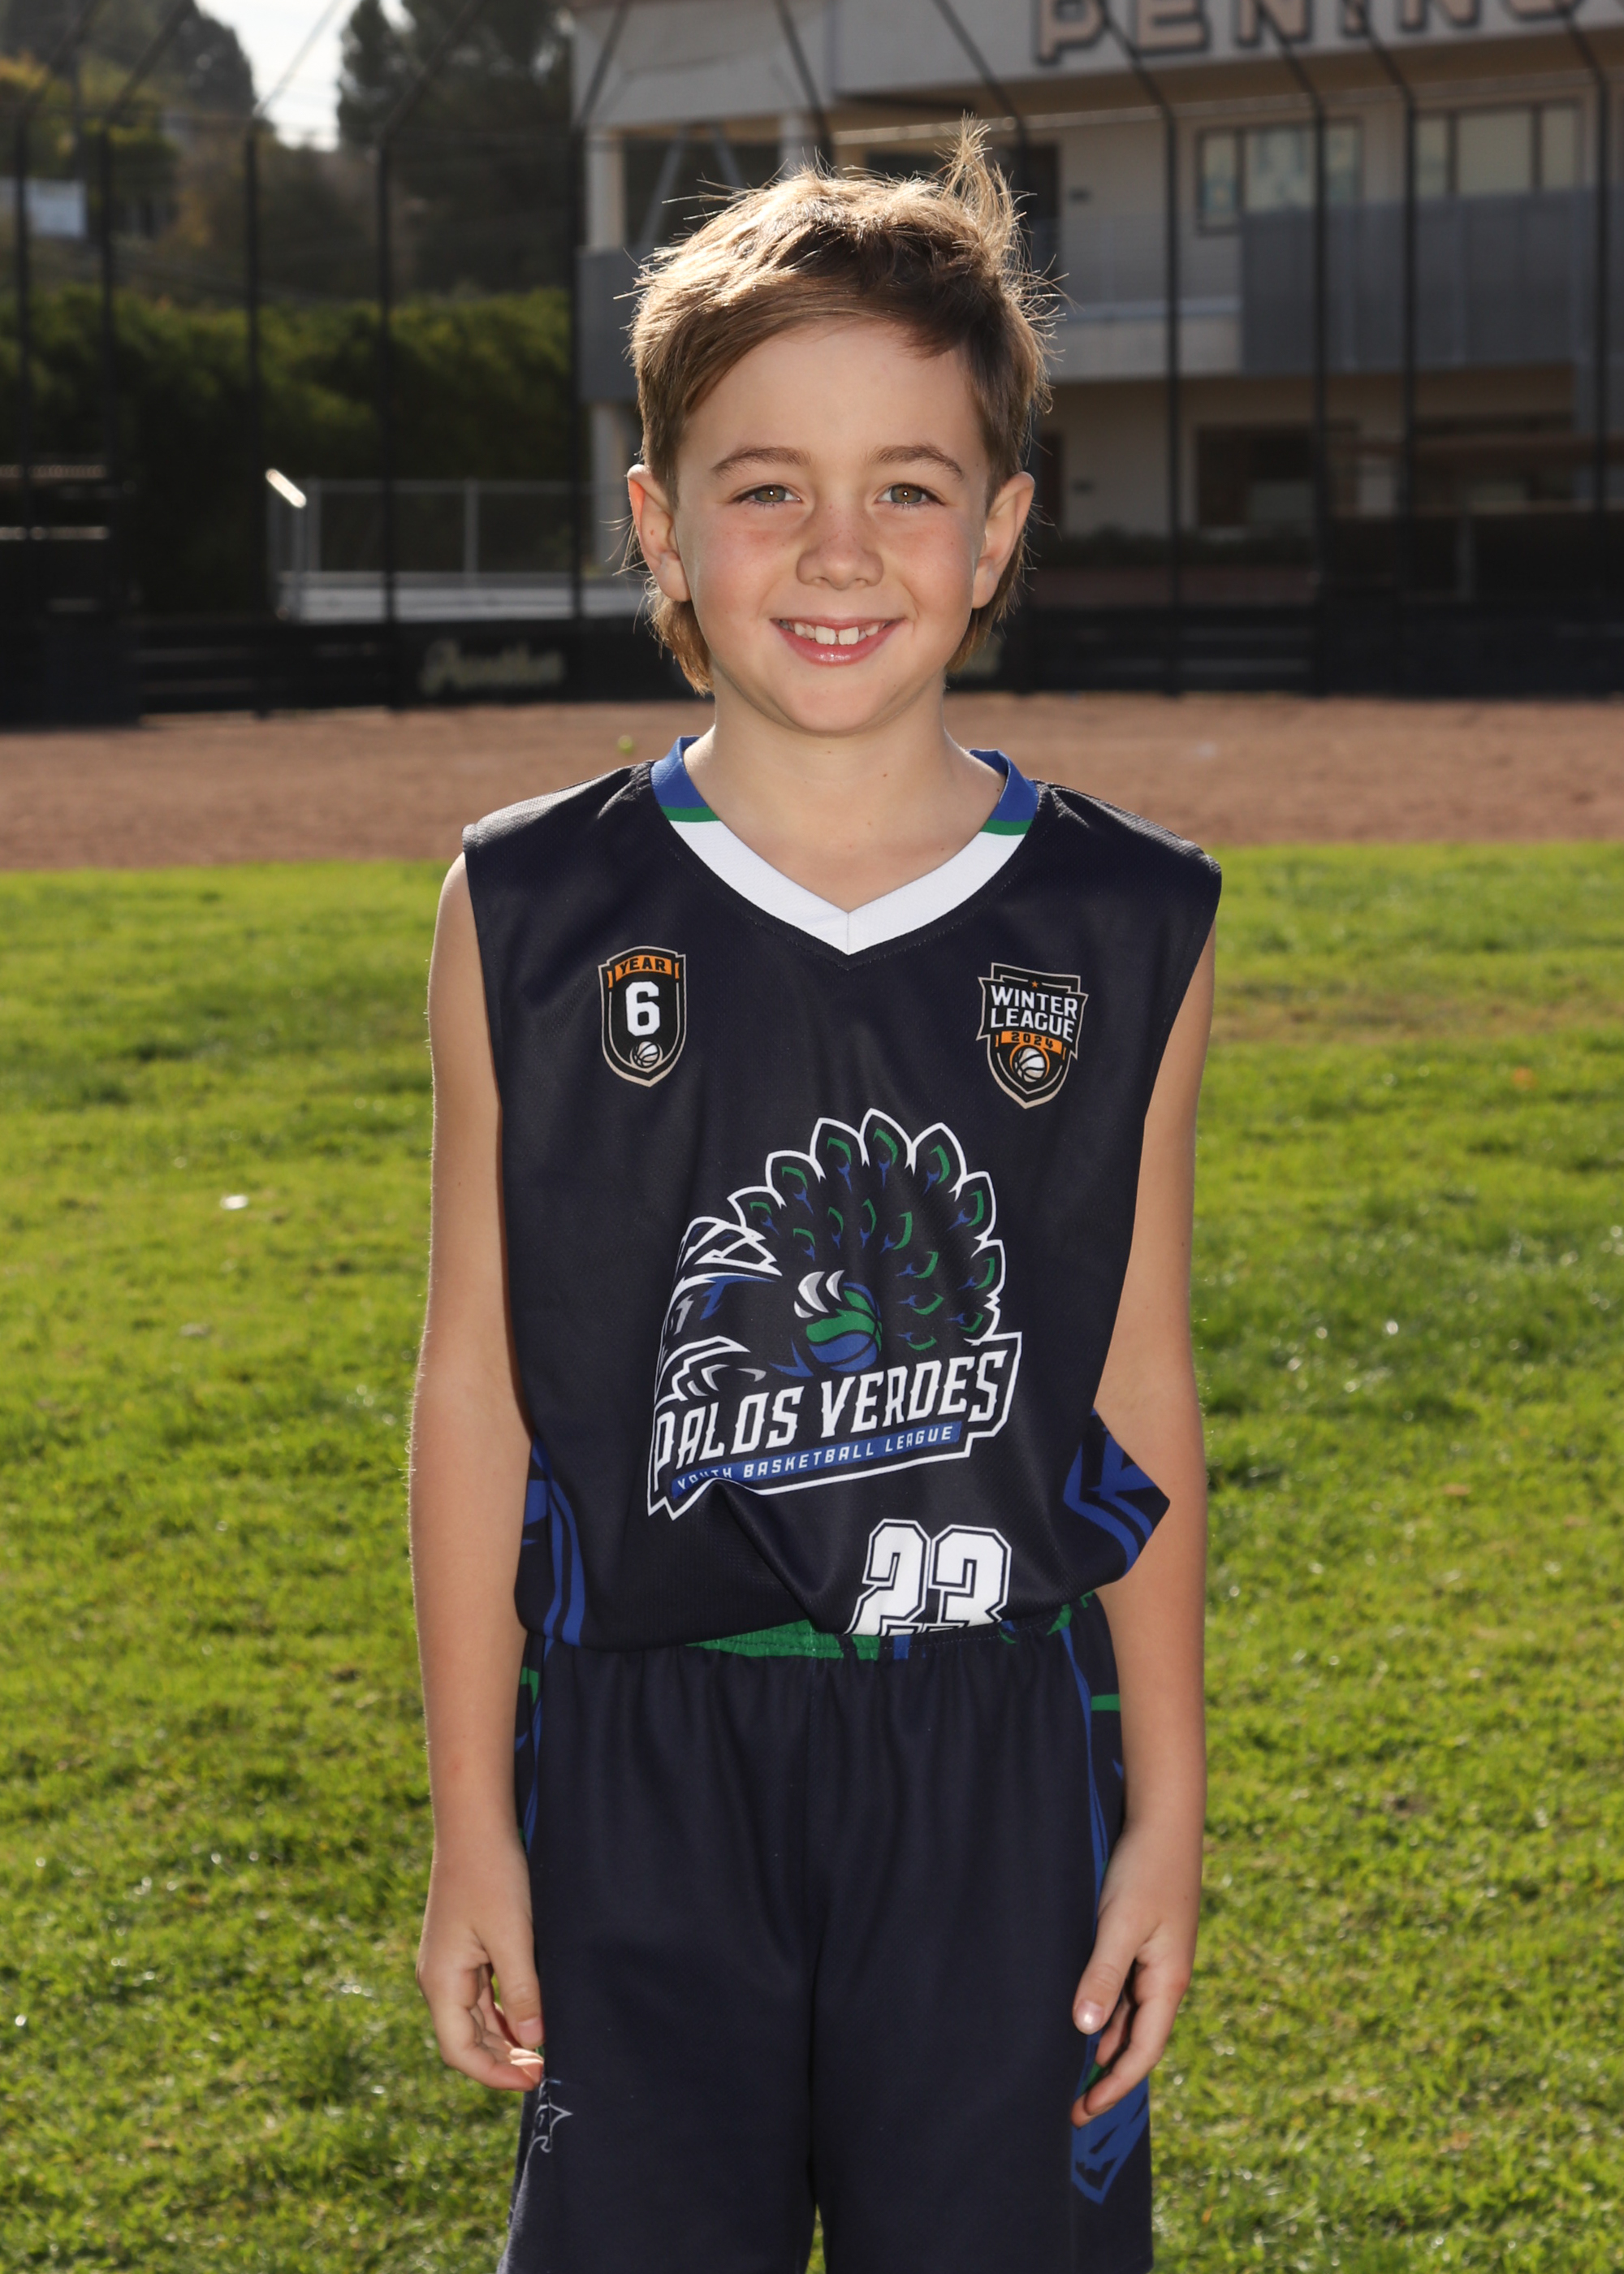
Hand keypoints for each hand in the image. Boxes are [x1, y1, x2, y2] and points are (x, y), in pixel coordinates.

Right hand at [416, 1822, 544, 2091]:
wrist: (474, 1825)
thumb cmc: (491, 1876)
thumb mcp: (513, 1936)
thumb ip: (522, 1991)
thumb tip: (533, 2042)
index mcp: (441, 1981)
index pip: (460, 2051)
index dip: (495, 2074)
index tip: (533, 2080)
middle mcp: (438, 1978)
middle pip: (466, 2039)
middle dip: (502, 2060)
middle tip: (544, 2069)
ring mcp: (448, 1963)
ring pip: (474, 2018)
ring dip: (503, 2038)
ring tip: (541, 2049)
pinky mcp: (462, 1949)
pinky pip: (479, 1994)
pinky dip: (501, 2012)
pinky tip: (528, 2015)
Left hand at [1069, 1817, 1199, 2125]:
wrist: (1164, 1819)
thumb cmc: (1144, 1869)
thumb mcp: (1120, 1923)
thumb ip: (1103, 1974)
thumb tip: (1085, 2031)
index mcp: (1168, 1982)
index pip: (1142, 2052)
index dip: (1114, 2086)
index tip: (1082, 2110)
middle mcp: (1165, 1978)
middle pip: (1136, 2041)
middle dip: (1106, 2074)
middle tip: (1070, 2104)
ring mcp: (1155, 1961)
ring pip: (1128, 2016)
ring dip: (1103, 2044)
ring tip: (1067, 2070)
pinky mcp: (1142, 1941)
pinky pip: (1123, 1990)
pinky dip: (1104, 2011)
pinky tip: (1080, 2018)